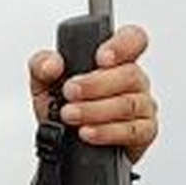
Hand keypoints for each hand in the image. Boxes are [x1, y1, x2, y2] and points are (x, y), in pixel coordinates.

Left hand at [27, 22, 159, 161]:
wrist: (64, 145)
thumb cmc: (62, 107)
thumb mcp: (44, 83)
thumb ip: (42, 65)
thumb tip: (52, 64)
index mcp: (115, 60)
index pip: (133, 39)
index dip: (122, 45)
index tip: (100, 58)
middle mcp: (133, 80)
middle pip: (129, 74)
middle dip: (95, 84)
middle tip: (70, 92)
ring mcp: (142, 106)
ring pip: (128, 104)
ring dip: (95, 110)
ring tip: (70, 115)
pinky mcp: (144, 132)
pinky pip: (132, 131)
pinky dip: (106, 132)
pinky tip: (87, 132)